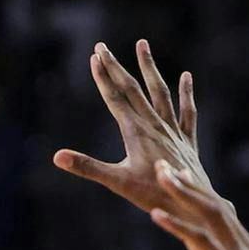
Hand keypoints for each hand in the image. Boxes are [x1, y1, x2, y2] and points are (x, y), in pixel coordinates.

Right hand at [54, 39, 209, 212]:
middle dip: (116, 67)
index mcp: (135, 132)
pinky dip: (186, 94)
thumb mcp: (116, 182)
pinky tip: (186, 76)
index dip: (103, 77)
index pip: (115, 98)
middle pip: (133, 89)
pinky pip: (187, 112)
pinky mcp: (186, 141)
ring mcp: (172, 131)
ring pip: (160, 92)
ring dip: (149, 68)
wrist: (191, 205)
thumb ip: (87, 167)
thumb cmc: (152, 195)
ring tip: (142, 44)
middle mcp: (154, 125)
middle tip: (102, 46)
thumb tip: (57, 157)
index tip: (94, 57)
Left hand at [145, 163, 248, 249]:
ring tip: (160, 176)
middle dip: (187, 182)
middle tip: (162, 163)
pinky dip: (178, 226)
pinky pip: (201, 243)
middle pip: (213, 205)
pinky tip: (156, 215)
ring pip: (209, 215)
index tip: (180, 173)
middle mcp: (242, 247)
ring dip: (183, 193)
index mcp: (242, 249)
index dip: (198, 191)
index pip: (219, 212)